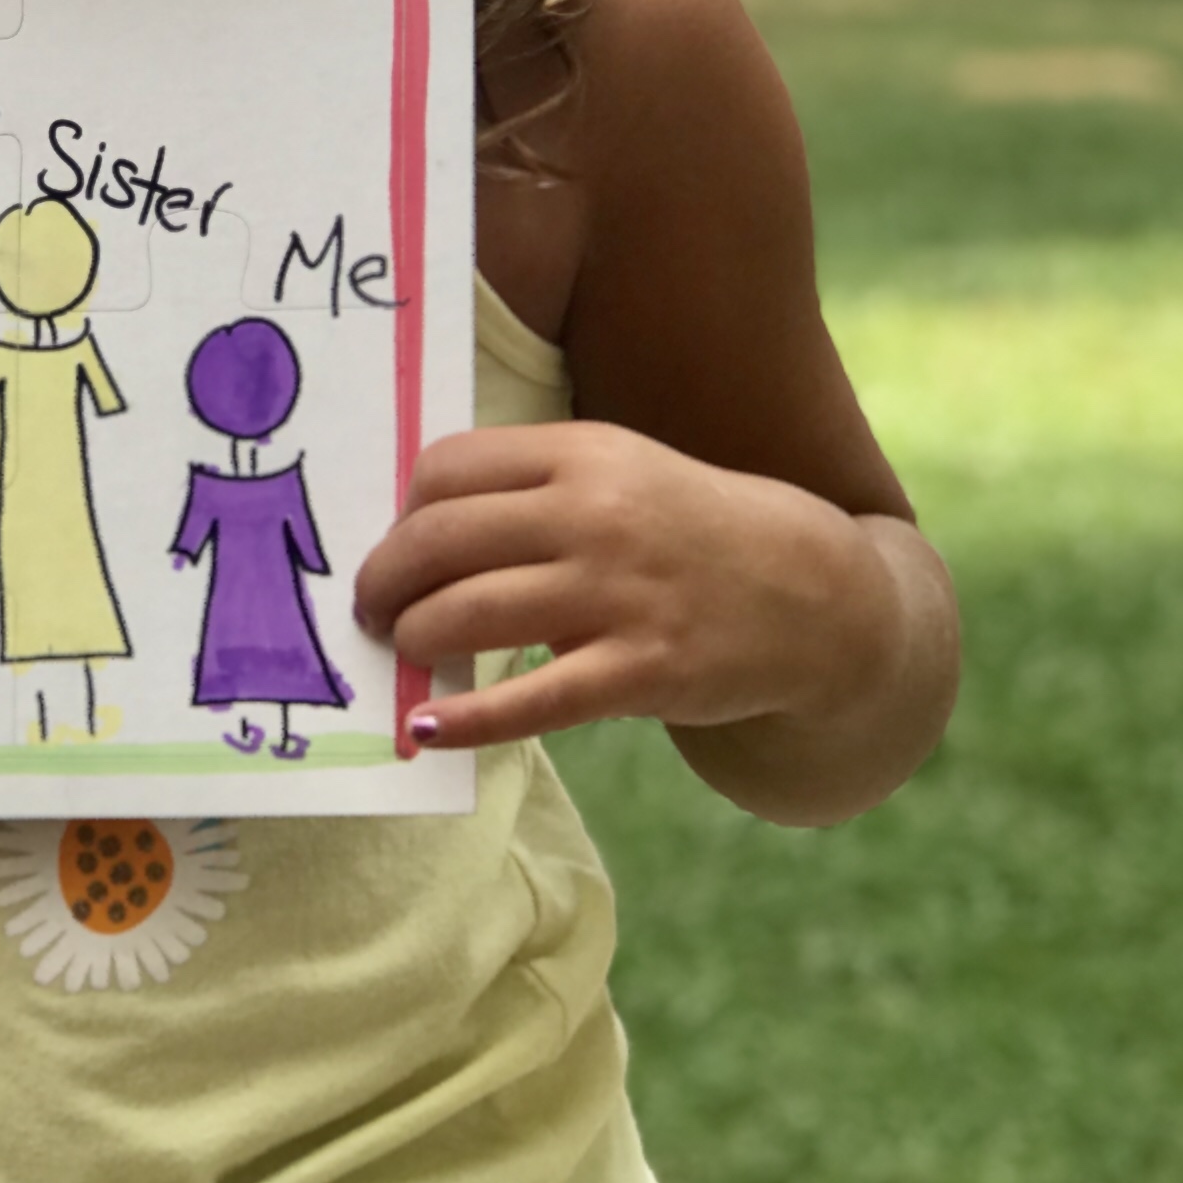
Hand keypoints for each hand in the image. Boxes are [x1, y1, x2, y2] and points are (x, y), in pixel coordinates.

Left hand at [352, 422, 901, 756]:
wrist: (811, 595)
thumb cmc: (689, 533)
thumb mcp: (621, 473)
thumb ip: (532, 488)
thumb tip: (415, 530)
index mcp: (584, 455)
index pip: (447, 467)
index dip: (401, 512)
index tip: (395, 545)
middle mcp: (596, 515)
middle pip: (440, 539)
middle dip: (385, 580)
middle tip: (371, 609)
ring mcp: (620, 595)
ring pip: (469, 612)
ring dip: (413, 639)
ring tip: (402, 653)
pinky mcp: (642, 671)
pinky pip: (529, 699)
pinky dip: (465, 719)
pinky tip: (428, 727)